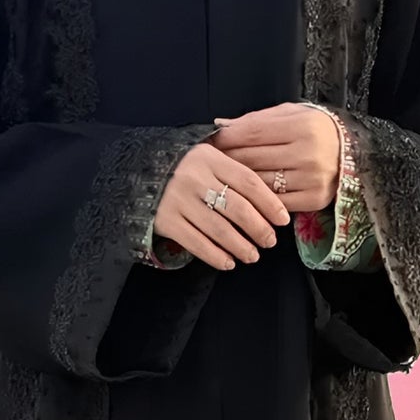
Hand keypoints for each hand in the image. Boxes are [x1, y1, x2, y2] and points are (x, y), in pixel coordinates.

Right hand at [152, 140, 291, 270]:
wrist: (136, 171)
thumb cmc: (182, 167)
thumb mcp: (206, 156)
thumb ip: (231, 168)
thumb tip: (270, 194)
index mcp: (210, 157)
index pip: (248, 181)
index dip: (269, 203)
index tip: (282, 219)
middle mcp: (194, 178)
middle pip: (237, 208)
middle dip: (259, 228)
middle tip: (270, 241)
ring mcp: (178, 200)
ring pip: (219, 229)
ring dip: (240, 246)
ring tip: (253, 256)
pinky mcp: (166, 221)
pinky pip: (196, 243)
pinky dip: (215, 256)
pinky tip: (228, 262)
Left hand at [211, 102, 341, 213]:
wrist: (352, 153)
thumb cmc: (315, 130)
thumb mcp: (291, 115)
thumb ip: (256, 119)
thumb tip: (220, 125)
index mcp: (302, 125)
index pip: (253, 132)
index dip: (228, 138)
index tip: (211, 141)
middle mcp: (308, 153)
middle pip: (253, 159)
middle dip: (228, 160)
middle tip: (212, 162)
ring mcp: (312, 179)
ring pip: (261, 184)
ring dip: (239, 183)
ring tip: (226, 178)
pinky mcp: (314, 199)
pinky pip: (276, 202)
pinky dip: (259, 199)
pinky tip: (248, 196)